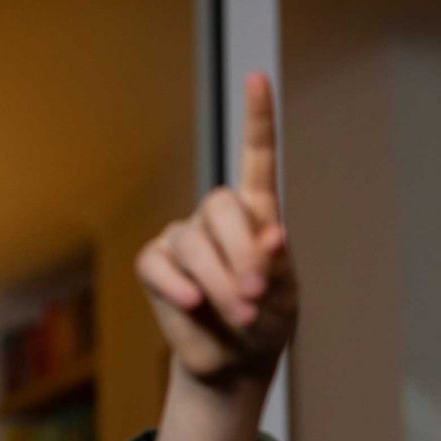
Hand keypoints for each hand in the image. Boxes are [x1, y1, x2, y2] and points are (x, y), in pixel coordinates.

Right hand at [135, 71, 296, 385]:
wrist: (236, 363)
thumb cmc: (266, 323)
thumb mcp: (284, 299)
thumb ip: (278, 267)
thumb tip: (273, 234)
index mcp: (256, 215)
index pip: (256, 158)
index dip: (257, 119)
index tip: (258, 77)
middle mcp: (216, 218)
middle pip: (221, 205)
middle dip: (242, 252)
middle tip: (257, 294)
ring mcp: (183, 237)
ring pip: (193, 242)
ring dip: (219, 281)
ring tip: (241, 313)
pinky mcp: (155, 265)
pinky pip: (159, 265)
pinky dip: (177, 284)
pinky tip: (192, 302)